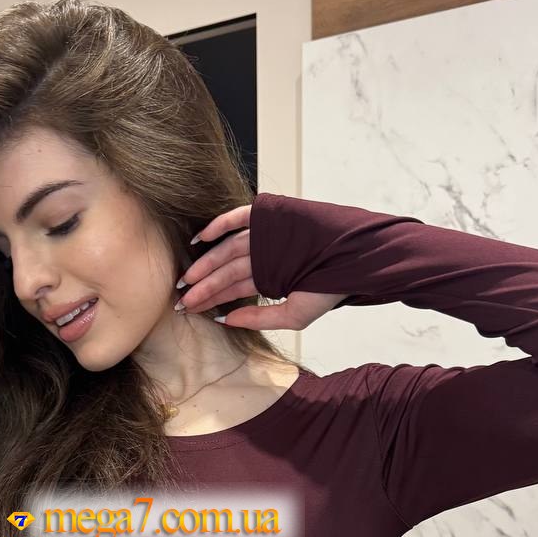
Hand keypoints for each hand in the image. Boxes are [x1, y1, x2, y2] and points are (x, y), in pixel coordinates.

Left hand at [176, 203, 346, 329]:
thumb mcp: (294, 314)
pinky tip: (199, 240)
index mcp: (269, 276)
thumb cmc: (331, 289)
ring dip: (206, 264)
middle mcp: (263, 254)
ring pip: (227, 250)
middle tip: (180, 299)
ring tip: (186, 280)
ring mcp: (264, 234)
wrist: (357, 259)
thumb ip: (260, 319)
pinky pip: (238, 218)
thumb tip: (224, 321)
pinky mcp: (269, 216)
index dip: (209, 297)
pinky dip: (219, 225)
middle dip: (202, 286)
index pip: (231, 288)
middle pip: (225, 271)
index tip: (187, 308)